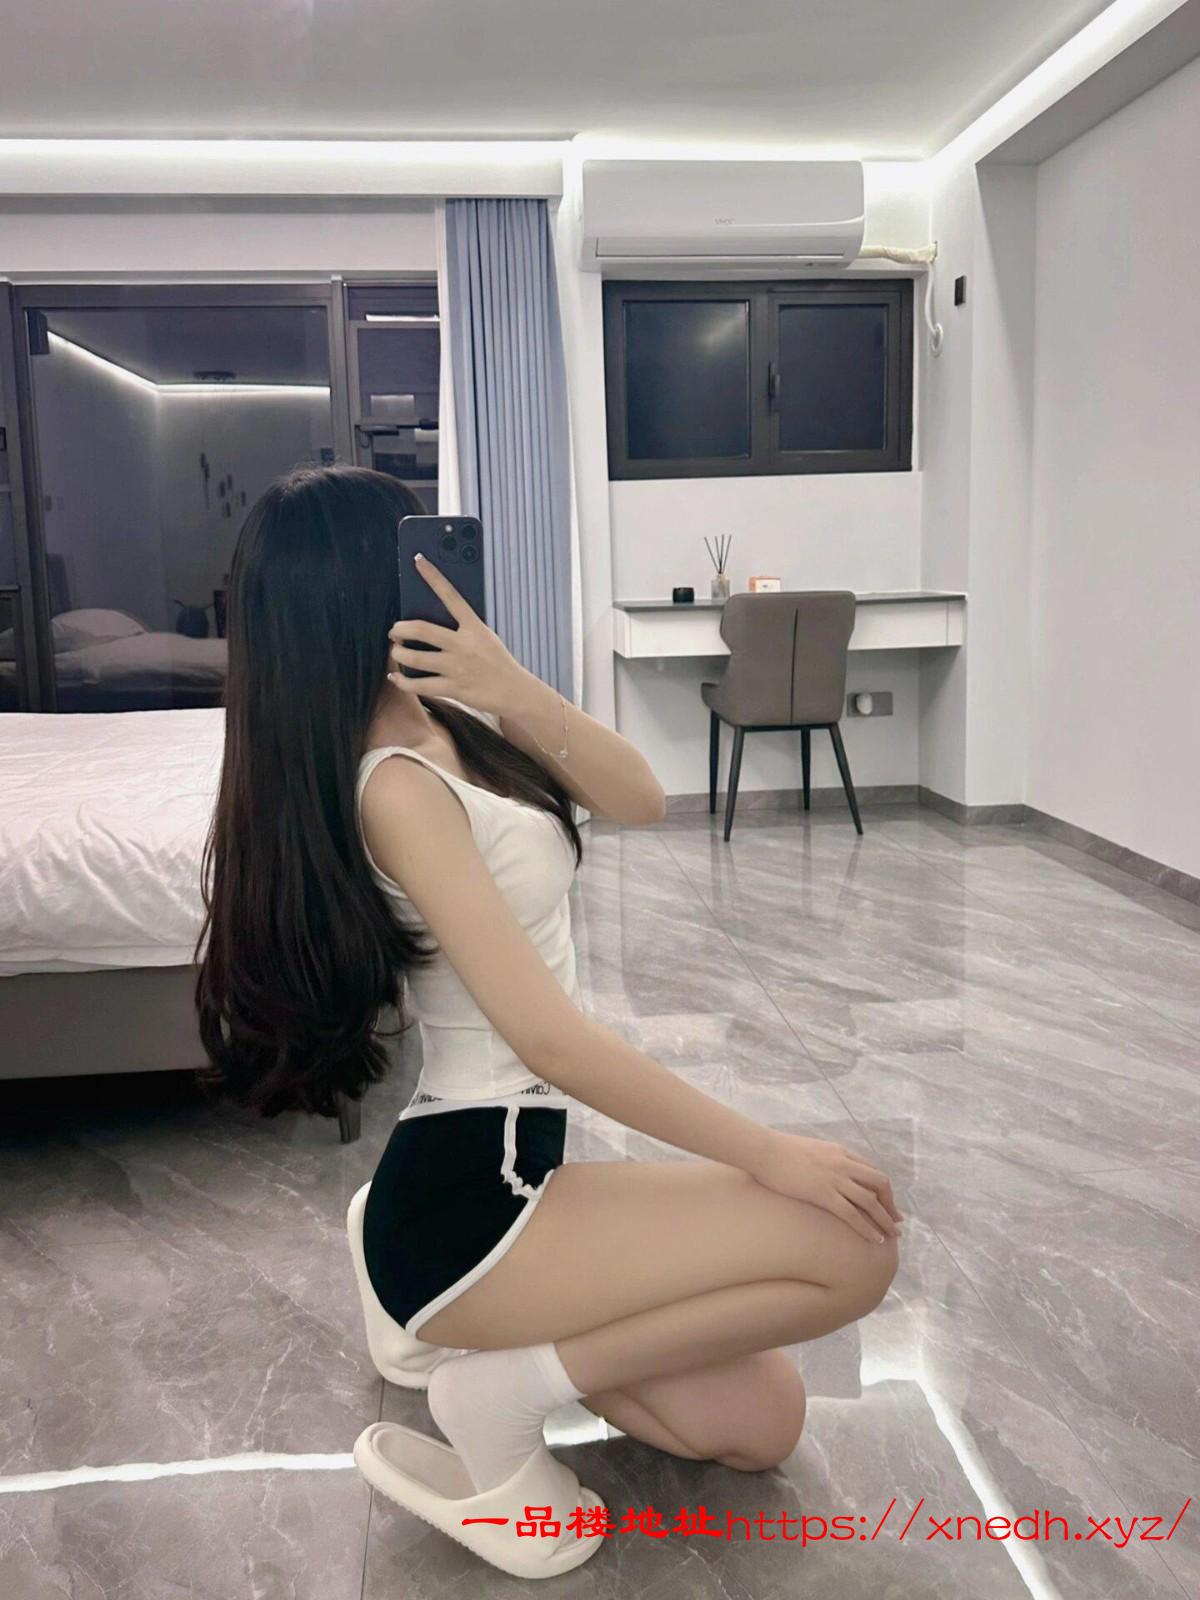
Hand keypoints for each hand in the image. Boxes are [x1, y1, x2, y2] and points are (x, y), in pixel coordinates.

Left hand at [387, 553, 528, 716]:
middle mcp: (463, 645)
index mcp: (474, 627)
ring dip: (398, 654)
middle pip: (422, 630)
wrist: (515, 691)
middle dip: (400, 629)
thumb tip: (432, 623)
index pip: (450, 596)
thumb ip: (463, 628)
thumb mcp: (485, 637)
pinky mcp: (453, 688)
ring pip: (415, 658)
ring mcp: (457, 667)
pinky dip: (402, 681)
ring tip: (396, 652)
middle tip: (394, 631)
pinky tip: (396, 678)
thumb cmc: (498, 663)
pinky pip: (419, 685)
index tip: (418, 560)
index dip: (433, 576)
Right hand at [749, 1130, 903, 1245]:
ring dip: (884, 1219)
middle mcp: (843, 1163)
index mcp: (840, 1152)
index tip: (888, 1203)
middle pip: (879, 1183)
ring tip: (892, 1236)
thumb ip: (823, 1160)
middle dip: (891, 1204)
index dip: (883, 1189)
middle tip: (896, 1221)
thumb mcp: (809, 1150)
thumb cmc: (779, 1151)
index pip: (870, 1170)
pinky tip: (875, 1239)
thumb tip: (824, 1173)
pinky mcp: (823, 1193)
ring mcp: (834, 1178)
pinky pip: (852, 1213)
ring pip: (871, 1200)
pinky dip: (867, 1228)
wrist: (764, 1150)